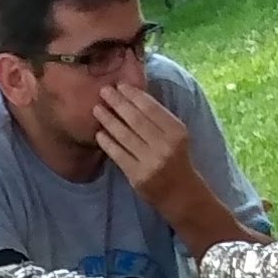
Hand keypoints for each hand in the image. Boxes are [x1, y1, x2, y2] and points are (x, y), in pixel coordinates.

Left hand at [89, 84, 202, 218]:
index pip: (152, 108)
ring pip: (125, 135)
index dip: (134, 95)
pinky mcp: (138, 176)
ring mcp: (151, 162)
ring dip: (109, 120)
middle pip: (136, 119)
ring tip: (97, 109)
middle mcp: (165, 145)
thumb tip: (132, 96)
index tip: (120, 85)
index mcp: (176, 131)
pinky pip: (119, 155)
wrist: (180, 193)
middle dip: (118, 103)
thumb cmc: (175, 159)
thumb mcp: (175, 136)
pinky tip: (99, 133)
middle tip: (104, 91)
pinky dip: (108, 142)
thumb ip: (159, 119)